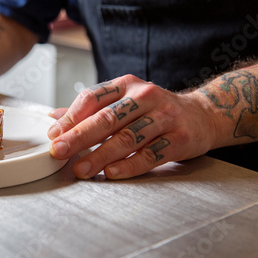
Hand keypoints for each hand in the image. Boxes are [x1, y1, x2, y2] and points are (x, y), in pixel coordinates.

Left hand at [48, 75, 216, 178]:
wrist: (202, 115)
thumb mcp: (124, 100)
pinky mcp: (181, 138)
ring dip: (101, 156)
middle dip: (80, 136)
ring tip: (81, 169)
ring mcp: (165, 116)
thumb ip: (91, 109)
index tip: (54, 134)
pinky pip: (152, 154)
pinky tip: (112, 173)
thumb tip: (54, 118)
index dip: (71, 116)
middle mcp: (146, 97)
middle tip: (59, 151)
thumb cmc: (154, 109)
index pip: (93, 97)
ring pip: (128, 137)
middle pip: (108, 118)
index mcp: (127, 84)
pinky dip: (131, 165)